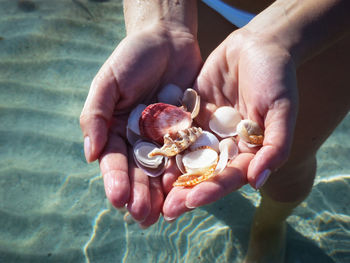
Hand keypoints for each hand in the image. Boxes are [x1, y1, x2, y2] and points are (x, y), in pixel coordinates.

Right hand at [80, 24, 201, 226]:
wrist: (168, 40)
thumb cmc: (133, 57)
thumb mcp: (109, 82)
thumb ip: (96, 115)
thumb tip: (90, 153)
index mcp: (117, 130)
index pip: (115, 160)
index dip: (115, 179)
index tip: (117, 198)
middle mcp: (141, 139)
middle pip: (140, 172)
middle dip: (140, 193)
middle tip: (142, 216)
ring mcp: (166, 138)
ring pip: (164, 170)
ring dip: (163, 192)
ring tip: (163, 214)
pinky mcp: (190, 132)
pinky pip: (189, 154)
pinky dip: (189, 171)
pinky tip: (189, 188)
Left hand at [162, 28, 297, 219]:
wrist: (259, 45)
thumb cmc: (277, 77)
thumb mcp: (281, 110)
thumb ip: (275, 146)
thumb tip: (257, 182)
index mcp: (246, 151)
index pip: (227, 177)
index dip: (210, 191)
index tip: (189, 202)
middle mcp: (224, 145)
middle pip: (203, 173)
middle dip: (184, 191)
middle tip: (163, 211)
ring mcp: (206, 130)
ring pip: (185, 155)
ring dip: (168, 174)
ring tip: (147, 192)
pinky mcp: (191, 113)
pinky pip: (175, 129)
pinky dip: (162, 142)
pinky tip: (143, 154)